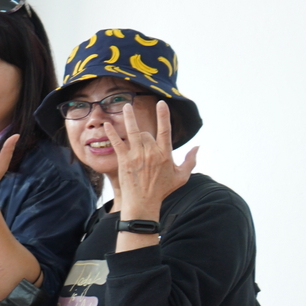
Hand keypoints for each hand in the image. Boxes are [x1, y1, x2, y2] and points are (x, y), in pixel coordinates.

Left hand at [111, 99, 197, 220]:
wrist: (142, 203)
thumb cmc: (162, 190)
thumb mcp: (182, 176)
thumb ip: (190, 160)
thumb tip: (198, 147)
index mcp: (165, 154)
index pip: (165, 130)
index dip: (163, 115)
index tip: (162, 103)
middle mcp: (150, 153)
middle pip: (147, 132)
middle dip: (145, 133)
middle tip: (144, 145)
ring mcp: (136, 156)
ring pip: (133, 132)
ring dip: (129, 117)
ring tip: (126, 105)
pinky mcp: (124, 160)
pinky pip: (117, 143)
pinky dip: (112, 133)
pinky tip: (107, 124)